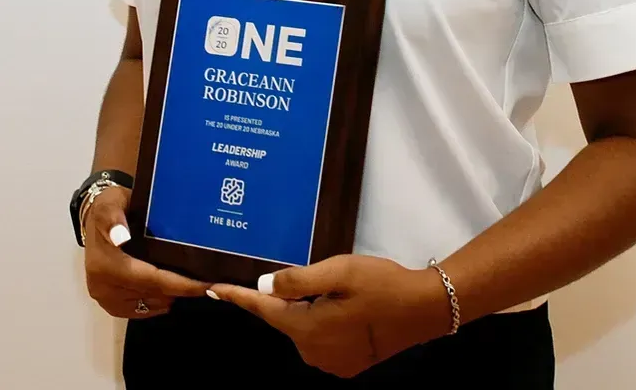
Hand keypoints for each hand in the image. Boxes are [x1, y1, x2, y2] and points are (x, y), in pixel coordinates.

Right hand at [84, 186, 207, 318]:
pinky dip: (156, 304)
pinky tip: (171, 293)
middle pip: (152, 295)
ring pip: (147, 305)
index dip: (180, 284)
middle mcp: (103, 286)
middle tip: (212, 285)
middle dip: (182, 291)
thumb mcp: (111, 204)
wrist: (93, 216)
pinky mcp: (108, 302)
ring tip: (194, 284)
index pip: (151, 279)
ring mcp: (105, 297)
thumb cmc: (110, 206)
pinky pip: (137, 311)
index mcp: (106, 265)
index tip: (207, 286)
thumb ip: (114, 218)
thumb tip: (120, 237)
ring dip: (170, 297)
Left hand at [209, 254, 449, 377]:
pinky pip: (321, 338)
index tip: (213, 288)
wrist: (422, 310)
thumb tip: (264, 286)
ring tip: (340, 288)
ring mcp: (330, 362)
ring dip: (310, 308)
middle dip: (289, 296)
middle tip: (316, 273)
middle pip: (286, 317)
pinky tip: (347, 306)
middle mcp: (312, 351)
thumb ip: (300, 280)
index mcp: (307, 328)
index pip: (264, 309)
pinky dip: (324, 321)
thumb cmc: (381, 284)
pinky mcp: (346, 364)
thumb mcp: (340, 271)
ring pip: (304, 327)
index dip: (237, 297)